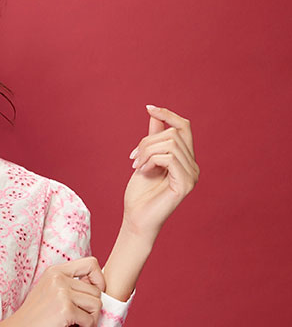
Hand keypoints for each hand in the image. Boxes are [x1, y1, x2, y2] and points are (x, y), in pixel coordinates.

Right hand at [2, 256, 105, 326]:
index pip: (91, 264)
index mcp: (55, 271)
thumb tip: (99, 289)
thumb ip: (69, 287)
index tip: (89, 299)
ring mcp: (62, 293)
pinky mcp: (65, 310)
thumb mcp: (48, 293)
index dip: (99, 281)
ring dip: (89, 322)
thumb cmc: (32, 320)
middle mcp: (59, 278)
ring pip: (97, 305)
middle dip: (91, 311)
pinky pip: (90, 320)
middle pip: (97, 291)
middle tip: (76, 322)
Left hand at [124, 105, 199, 238]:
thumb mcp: (145, 160)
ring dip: (147, 152)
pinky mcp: (185, 184)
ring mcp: (192, 175)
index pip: (184, 127)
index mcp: (185, 159)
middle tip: (133, 158)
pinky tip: (143, 171)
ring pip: (170, 144)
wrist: (135, 219)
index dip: (168, 114)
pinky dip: (151, 160)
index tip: (149, 108)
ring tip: (136, 166)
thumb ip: (153, 139)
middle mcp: (193, 166)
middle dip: (148, 141)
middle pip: (173, 133)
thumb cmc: (139, 194)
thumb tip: (154, 114)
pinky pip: (169, 158)